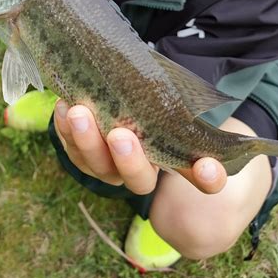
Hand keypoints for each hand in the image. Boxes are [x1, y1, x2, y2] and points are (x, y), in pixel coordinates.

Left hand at [54, 102, 226, 194]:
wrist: (109, 98)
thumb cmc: (145, 104)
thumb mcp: (164, 105)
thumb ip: (183, 113)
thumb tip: (214, 118)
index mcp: (172, 160)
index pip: (198, 178)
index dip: (207, 177)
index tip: (209, 169)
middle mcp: (138, 171)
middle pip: (136, 179)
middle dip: (128, 160)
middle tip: (121, 135)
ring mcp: (106, 165)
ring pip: (96, 164)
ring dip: (86, 140)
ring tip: (79, 113)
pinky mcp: (79, 153)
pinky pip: (70, 148)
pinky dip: (63, 129)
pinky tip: (63, 107)